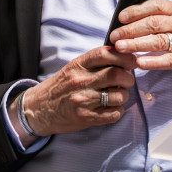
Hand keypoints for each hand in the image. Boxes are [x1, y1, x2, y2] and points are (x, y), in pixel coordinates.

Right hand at [12, 46, 135, 143]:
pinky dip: (118, 110)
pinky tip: (112, 107)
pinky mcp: (86, 118)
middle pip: (116, 74)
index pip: (104, 53)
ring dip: (123, 95)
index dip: (123, 56)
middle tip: (127, 79)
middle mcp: (80, 81)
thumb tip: (122, 56)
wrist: (40, 108)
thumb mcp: (74, 67)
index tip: (131, 60)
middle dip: (128, 77)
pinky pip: (114, 114)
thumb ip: (94, 62)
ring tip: (118, 95)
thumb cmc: (61, 86)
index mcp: (78, 65)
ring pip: (118, 95)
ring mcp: (83, 100)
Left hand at [109, 0, 171, 79]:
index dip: (136, 11)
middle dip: (131, 30)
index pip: (154, 6)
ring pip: (159, 41)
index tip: (121, 17)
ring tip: (121, 48)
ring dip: (137, 44)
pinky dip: (153, 61)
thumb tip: (129, 18)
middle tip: (115, 36)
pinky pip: (169, 60)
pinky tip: (140, 63)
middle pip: (153, 24)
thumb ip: (159, 16)